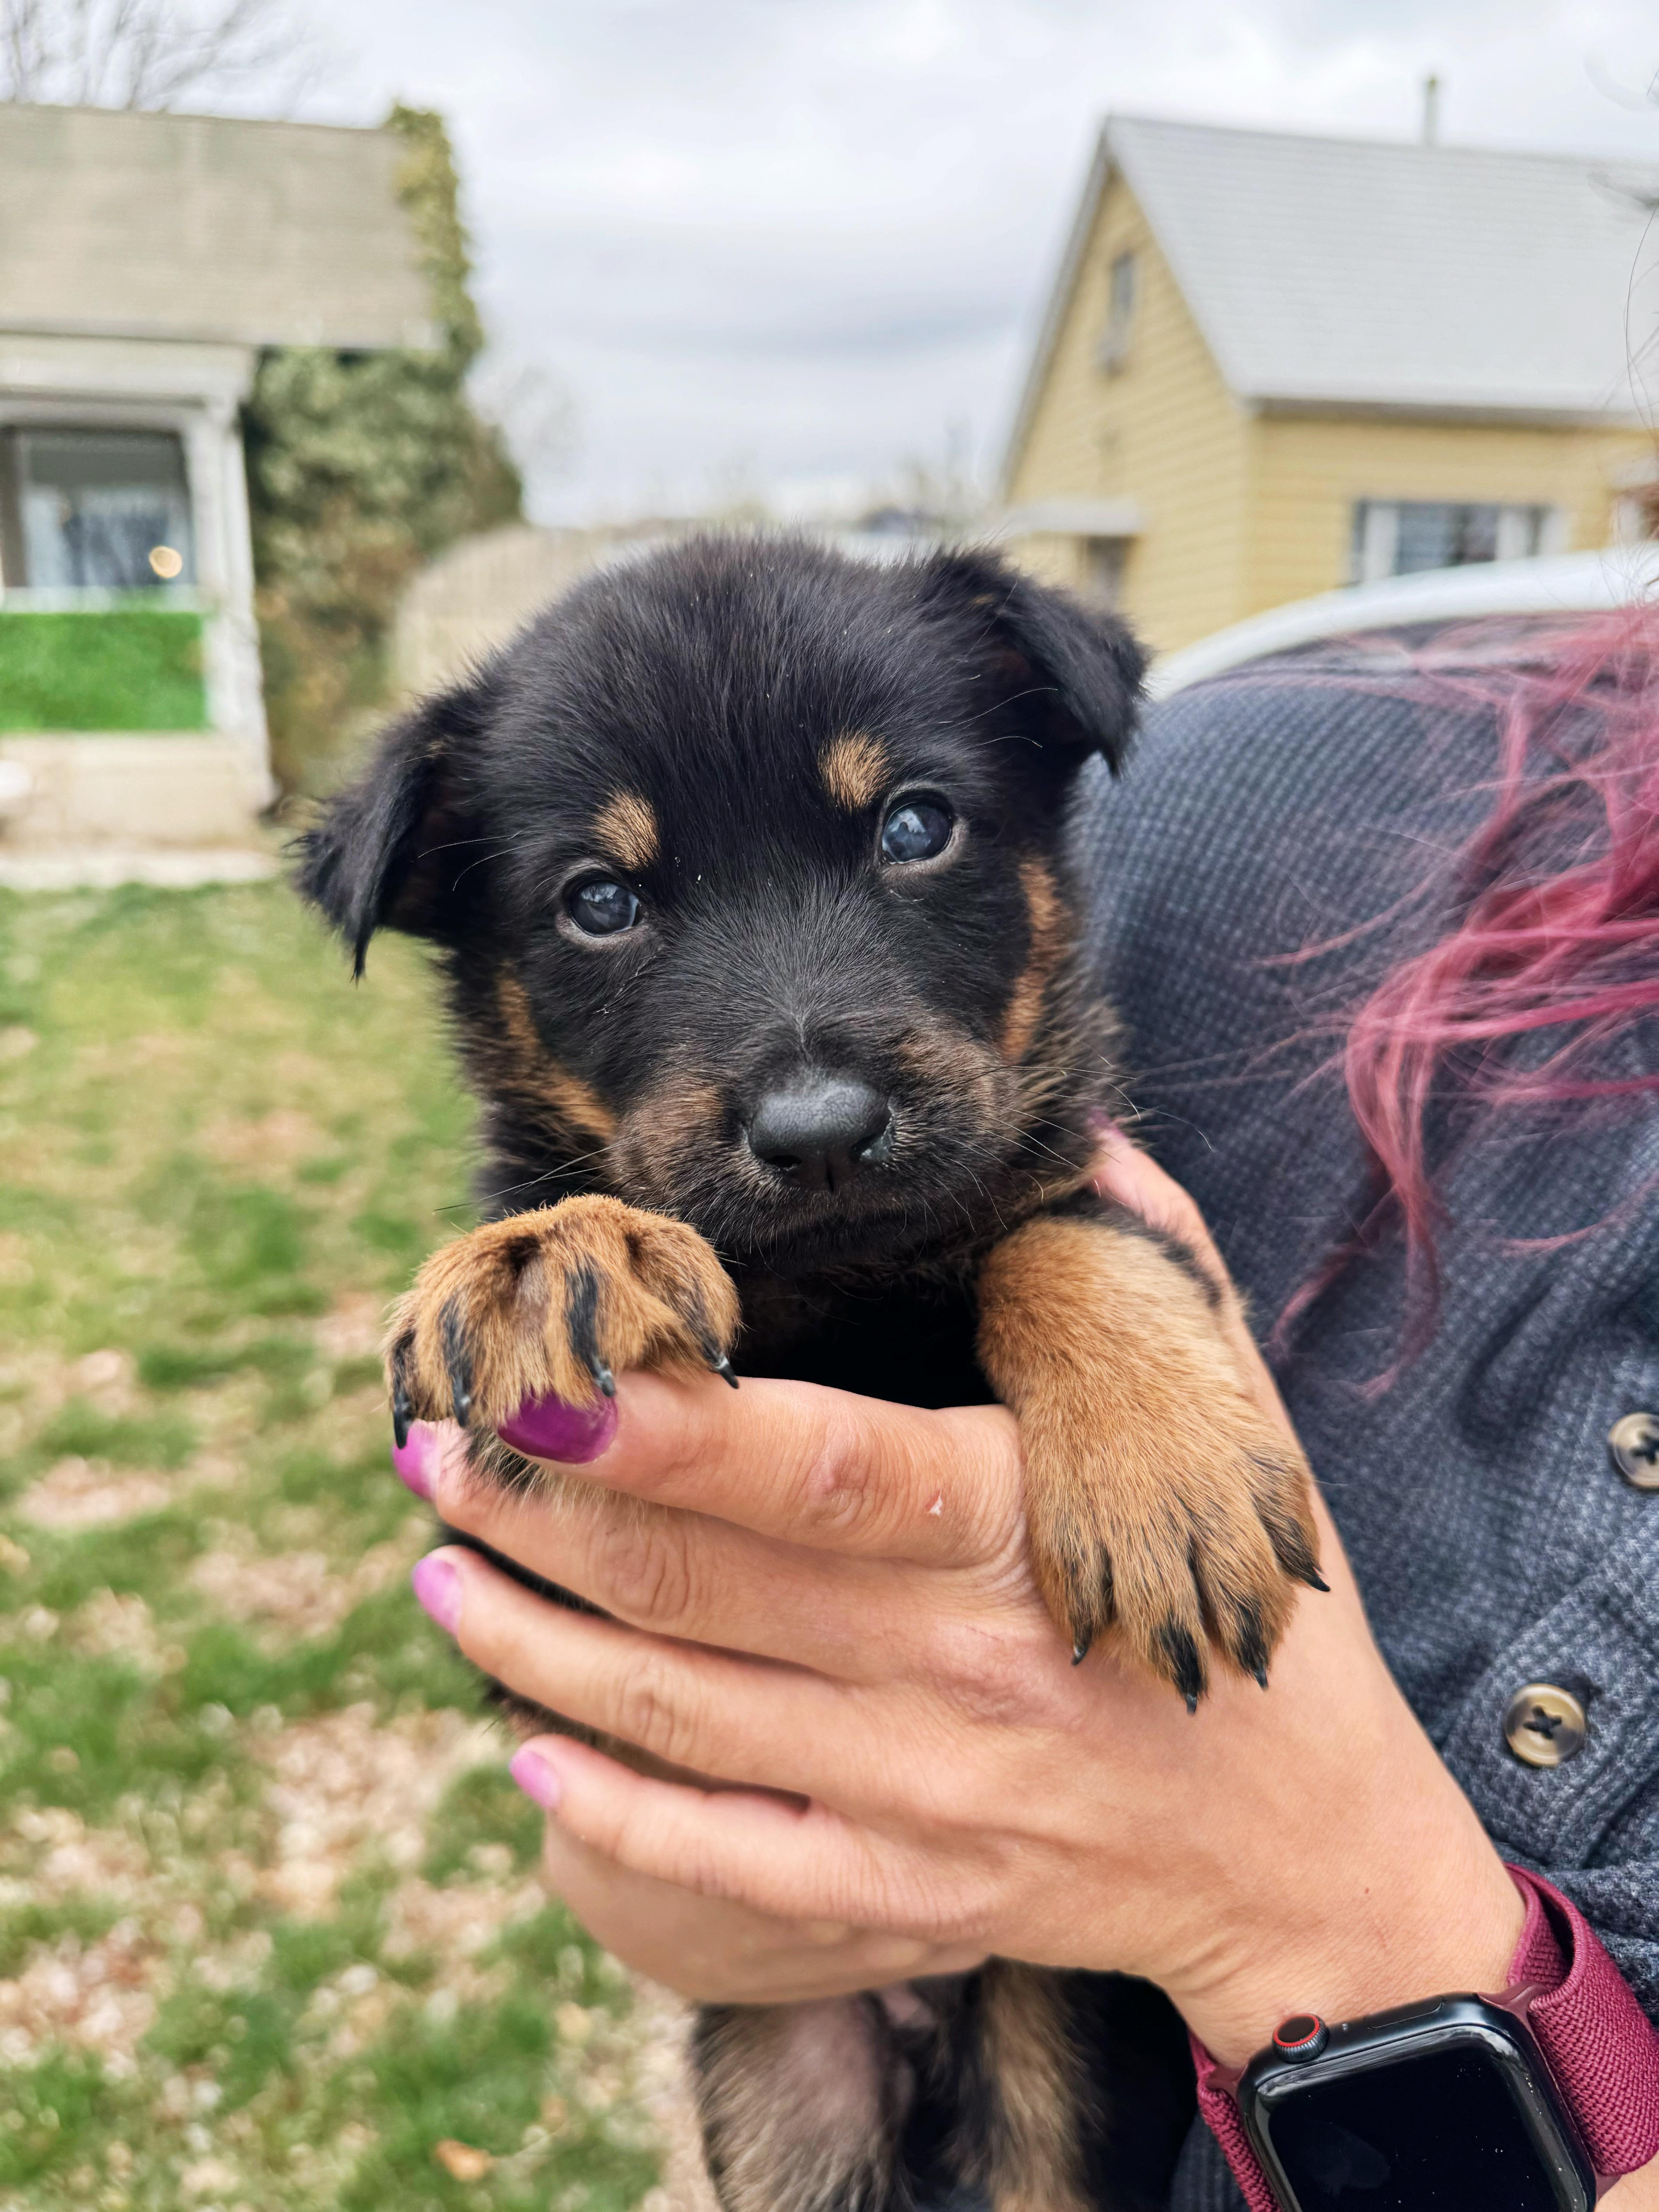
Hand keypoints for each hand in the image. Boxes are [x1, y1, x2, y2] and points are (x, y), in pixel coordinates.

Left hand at [399, 1140, 1522, 2064]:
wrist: (1306, 1851)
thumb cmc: (1258, 1608)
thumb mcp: (1233, 1418)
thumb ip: (1151, 1261)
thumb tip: (1085, 1133)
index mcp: (1022, 1529)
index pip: (809, 1468)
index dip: (656, 1427)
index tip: (535, 1379)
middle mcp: (957, 1668)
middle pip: (698, 1585)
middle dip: (538, 1512)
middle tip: (435, 1449)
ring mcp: (925, 1797)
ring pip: (677, 1717)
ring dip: (533, 1643)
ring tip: (437, 1571)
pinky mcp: (910, 1895)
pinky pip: (724, 1866)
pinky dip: (610, 1816)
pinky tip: (526, 1752)